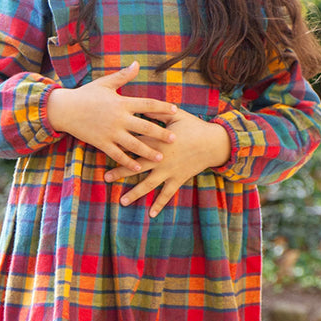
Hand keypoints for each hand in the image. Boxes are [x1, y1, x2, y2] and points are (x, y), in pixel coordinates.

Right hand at [46, 62, 177, 171]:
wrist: (65, 109)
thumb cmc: (86, 95)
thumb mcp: (105, 83)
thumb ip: (123, 76)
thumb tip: (137, 64)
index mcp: (121, 102)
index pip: (147, 104)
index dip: (162, 107)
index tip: (175, 111)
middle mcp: (119, 118)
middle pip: (144, 126)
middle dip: (160, 133)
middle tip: (174, 139)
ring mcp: (110, 132)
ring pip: (133, 144)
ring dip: (148, 151)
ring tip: (160, 158)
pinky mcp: (101, 142)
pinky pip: (117, 154)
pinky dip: (127, 161)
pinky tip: (137, 168)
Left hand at [104, 108, 231, 216]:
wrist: (214, 143)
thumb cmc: (194, 126)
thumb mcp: (176, 115)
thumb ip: (157, 111)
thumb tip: (140, 106)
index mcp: (158, 141)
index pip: (135, 144)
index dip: (120, 146)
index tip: (106, 148)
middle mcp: (161, 158)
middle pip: (136, 166)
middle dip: (120, 172)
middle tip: (106, 178)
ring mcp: (169, 171)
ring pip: (148, 184)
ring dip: (135, 193)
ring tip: (122, 201)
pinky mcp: (178, 179)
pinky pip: (167, 194)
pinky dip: (159, 204)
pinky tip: (150, 214)